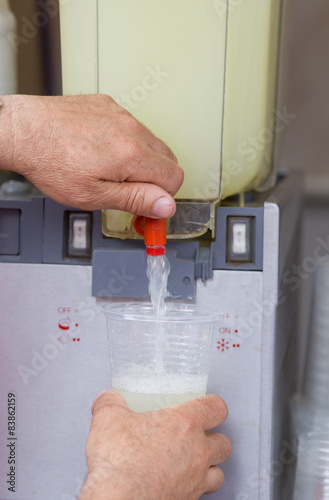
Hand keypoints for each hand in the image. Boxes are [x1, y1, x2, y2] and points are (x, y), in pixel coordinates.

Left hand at [0, 94, 183, 216]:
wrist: (23, 131)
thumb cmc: (51, 163)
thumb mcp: (94, 195)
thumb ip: (136, 200)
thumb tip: (166, 206)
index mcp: (132, 154)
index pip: (174, 178)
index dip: (162, 198)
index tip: (148, 209)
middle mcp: (132, 129)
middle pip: (168, 159)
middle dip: (155, 180)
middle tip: (131, 193)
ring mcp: (121, 114)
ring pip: (151, 142)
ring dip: (140, 160)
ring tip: (110, 171)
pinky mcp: (109, 105)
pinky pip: (131, 126)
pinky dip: (124, 141)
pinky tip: (101, 150)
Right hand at [80, 391, 230, 499]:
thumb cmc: (119, 461)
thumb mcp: (107, 419)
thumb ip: (110, 403)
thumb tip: (107, 398)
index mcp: (185, 424)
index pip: (217, 407)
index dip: (213, 405)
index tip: (205, 405)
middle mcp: (197, 452)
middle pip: (224, 442)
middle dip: (214, 438)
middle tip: (196, 436)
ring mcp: (195, 481)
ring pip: (219, 473)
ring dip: (209, 466)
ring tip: (191, 462)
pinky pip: (201, 495)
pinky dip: (194, 488)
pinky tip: (176, 483)